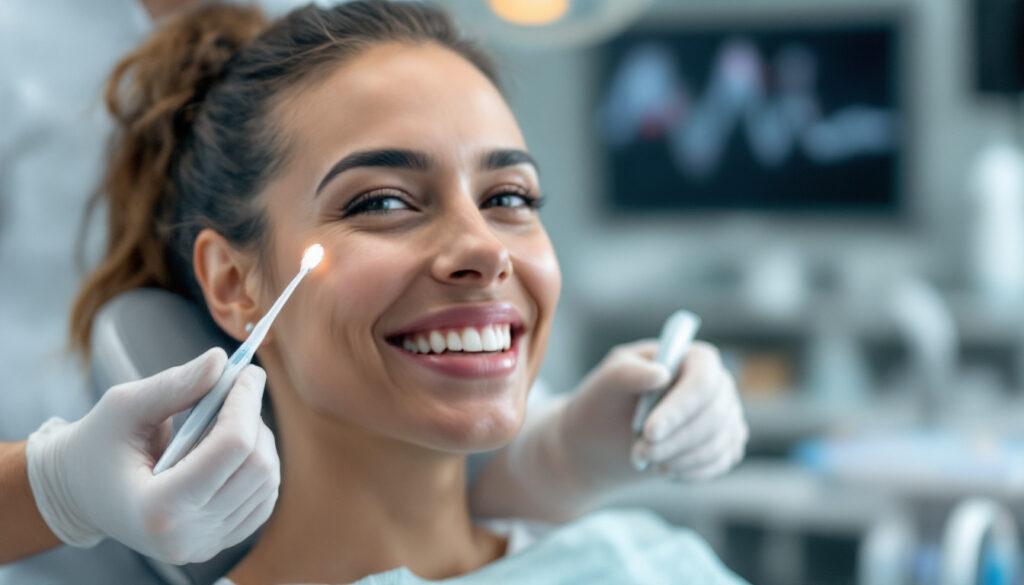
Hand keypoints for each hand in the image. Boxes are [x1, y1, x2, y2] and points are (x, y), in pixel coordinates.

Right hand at [25, 348, 279, 563]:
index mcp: (157, 508)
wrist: (82, 494)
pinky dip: (258, 465)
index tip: (248, 370)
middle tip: (239, 388)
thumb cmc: (97, 446)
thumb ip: (175, 385)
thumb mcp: (124, 407)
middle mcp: (186, 537)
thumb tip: (222, 360)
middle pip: (257, 466)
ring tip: (225, 420)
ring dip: (258, 440)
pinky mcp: (220, 542)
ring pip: (268, 482)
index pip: (231, 447)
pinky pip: (264, 498)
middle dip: (254, 418)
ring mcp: (206, 545)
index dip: (246, 401)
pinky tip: (229, 449)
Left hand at [558, 339, 746, 490]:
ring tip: (644, 458)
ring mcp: (726, 415)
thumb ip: (627, 372)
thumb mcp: (607, 381)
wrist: (605, 438)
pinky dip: (689, 470)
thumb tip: (661, 374)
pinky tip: (664, 467)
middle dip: (674, 440)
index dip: (680, 408)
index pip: (703, 381)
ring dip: (678, 458)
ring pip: (717, 442)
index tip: (650, 432)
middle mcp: (717, 383)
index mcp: (692, 358)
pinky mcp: (725, 445)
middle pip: (714, 415)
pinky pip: (720, 462)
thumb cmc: (607, 400)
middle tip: (640, 452)